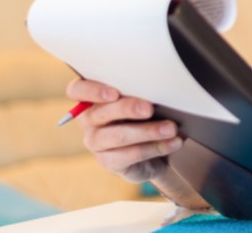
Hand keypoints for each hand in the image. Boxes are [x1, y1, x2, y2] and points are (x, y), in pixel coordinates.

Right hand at [66, 78, 182, 183]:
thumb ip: (140, 93)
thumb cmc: (144, 114)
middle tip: (150, 108)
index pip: (77, 90)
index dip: (92, 91)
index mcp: (91, 98)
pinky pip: (131, 154)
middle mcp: (88, 120)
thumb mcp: (140, 99)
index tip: (114, 93)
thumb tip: (161, 88)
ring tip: (171, 129)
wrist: (153, 148)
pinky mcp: (109, 162)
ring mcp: (96, 143)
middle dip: (127, 108)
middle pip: (100, 113)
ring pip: (118, 136)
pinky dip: (156, 147)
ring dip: (147, 131)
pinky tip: (173, 143)